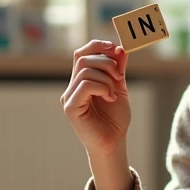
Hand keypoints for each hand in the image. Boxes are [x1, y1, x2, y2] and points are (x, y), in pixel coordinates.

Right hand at [62, 40, 130, 156]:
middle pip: (83, 59)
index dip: (97, 46)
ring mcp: (69, 97)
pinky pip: (85, 85)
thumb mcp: (119, 88)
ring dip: (106, 78)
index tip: (115, 49)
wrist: (114, 143)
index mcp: (81, 81)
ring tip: (113, 93)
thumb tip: (120, 48)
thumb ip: (118, 70)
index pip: (81, 53)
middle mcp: (72, 87)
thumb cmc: (115, 120)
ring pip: (85, 71)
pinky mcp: (70, 108)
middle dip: (106, 63)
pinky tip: (109, 98)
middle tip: (119, 76)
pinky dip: (102, 87)